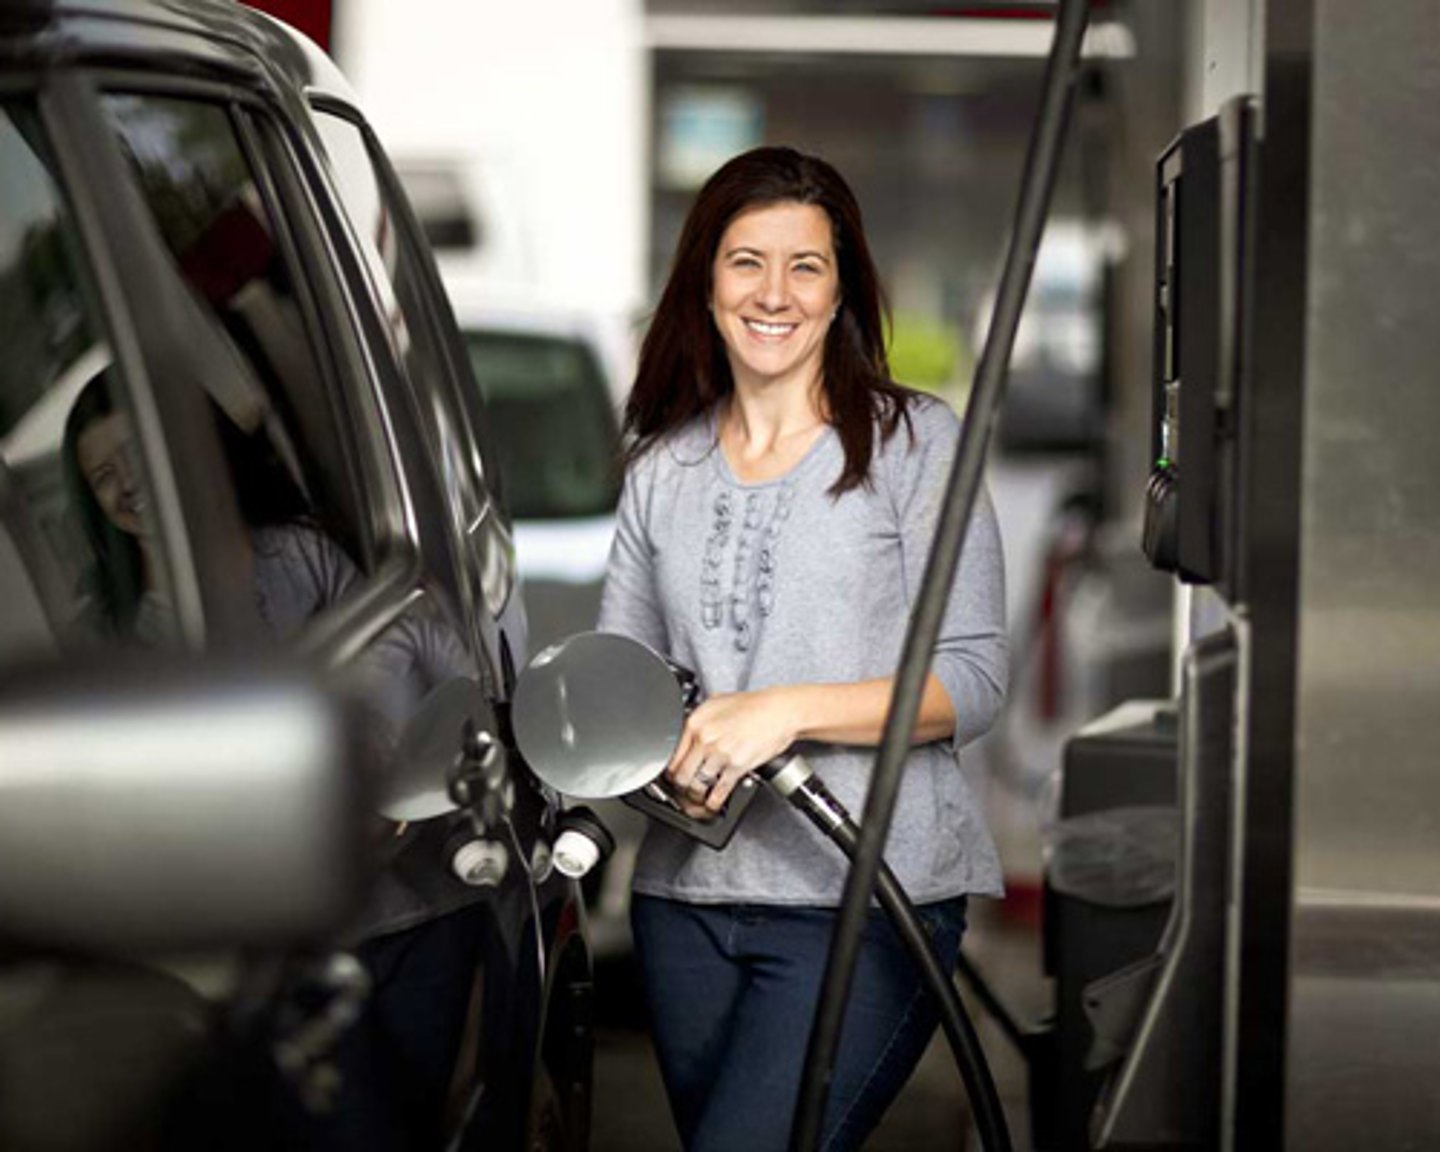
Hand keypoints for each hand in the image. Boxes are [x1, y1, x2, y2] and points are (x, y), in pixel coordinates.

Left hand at [665, 688, 800, 813]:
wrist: (779, 711)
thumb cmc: (753, 705)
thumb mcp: (717, 701)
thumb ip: (699, 718)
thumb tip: (687, 732)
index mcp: (696, 723)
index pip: (672, 756)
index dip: (670, 772)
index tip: (672, 778)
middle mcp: (705, 739)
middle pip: (681, 775)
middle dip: (680, 788)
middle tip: (682, 792)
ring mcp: (721, 754)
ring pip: (697, 786)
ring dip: (696, 797)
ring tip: (697, 799)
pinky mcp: (737, 766)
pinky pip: (719, 792)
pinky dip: (713, 803)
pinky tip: (712, 804)